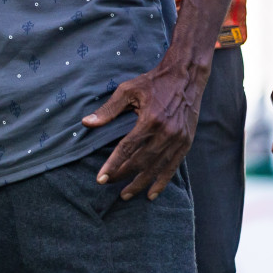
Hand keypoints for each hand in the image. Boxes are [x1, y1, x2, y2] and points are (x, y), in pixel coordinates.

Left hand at [82, 58, 209, 200]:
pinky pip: (173, 167)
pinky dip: (162, 182)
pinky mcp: (186, 143)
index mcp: (150, 120)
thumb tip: (86, 123)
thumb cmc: (152, 82)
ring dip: (141, 184)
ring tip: (126, 194)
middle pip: (141, 162)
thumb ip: (108, 110)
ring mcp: (178, 140)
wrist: (185, 78)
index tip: (101, 178)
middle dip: (123, 176)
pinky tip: (152, 193)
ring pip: (157, 168)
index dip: (113, 165)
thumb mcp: (127, 90)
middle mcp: (166, 133)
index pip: (127, 148)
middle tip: (108, 185)